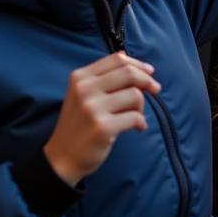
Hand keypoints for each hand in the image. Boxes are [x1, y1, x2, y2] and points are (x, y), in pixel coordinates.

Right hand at [43, 52, 159, 184]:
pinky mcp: (103, 127)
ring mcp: (92, 108)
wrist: (62, 157)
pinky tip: (137, 128)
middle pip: (129, 73)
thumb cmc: (80, 124)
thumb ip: (103, 78)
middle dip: (148, 81)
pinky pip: (136, 117)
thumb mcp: (83, 94)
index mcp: (80, 77)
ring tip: (135, 116)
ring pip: (135, 95)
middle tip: (155, 90)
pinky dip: (141, 123)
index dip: (139, 64)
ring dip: (141, 107)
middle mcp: (84, 89)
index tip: (150, 73)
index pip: (117, 59)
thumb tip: (132, 59)